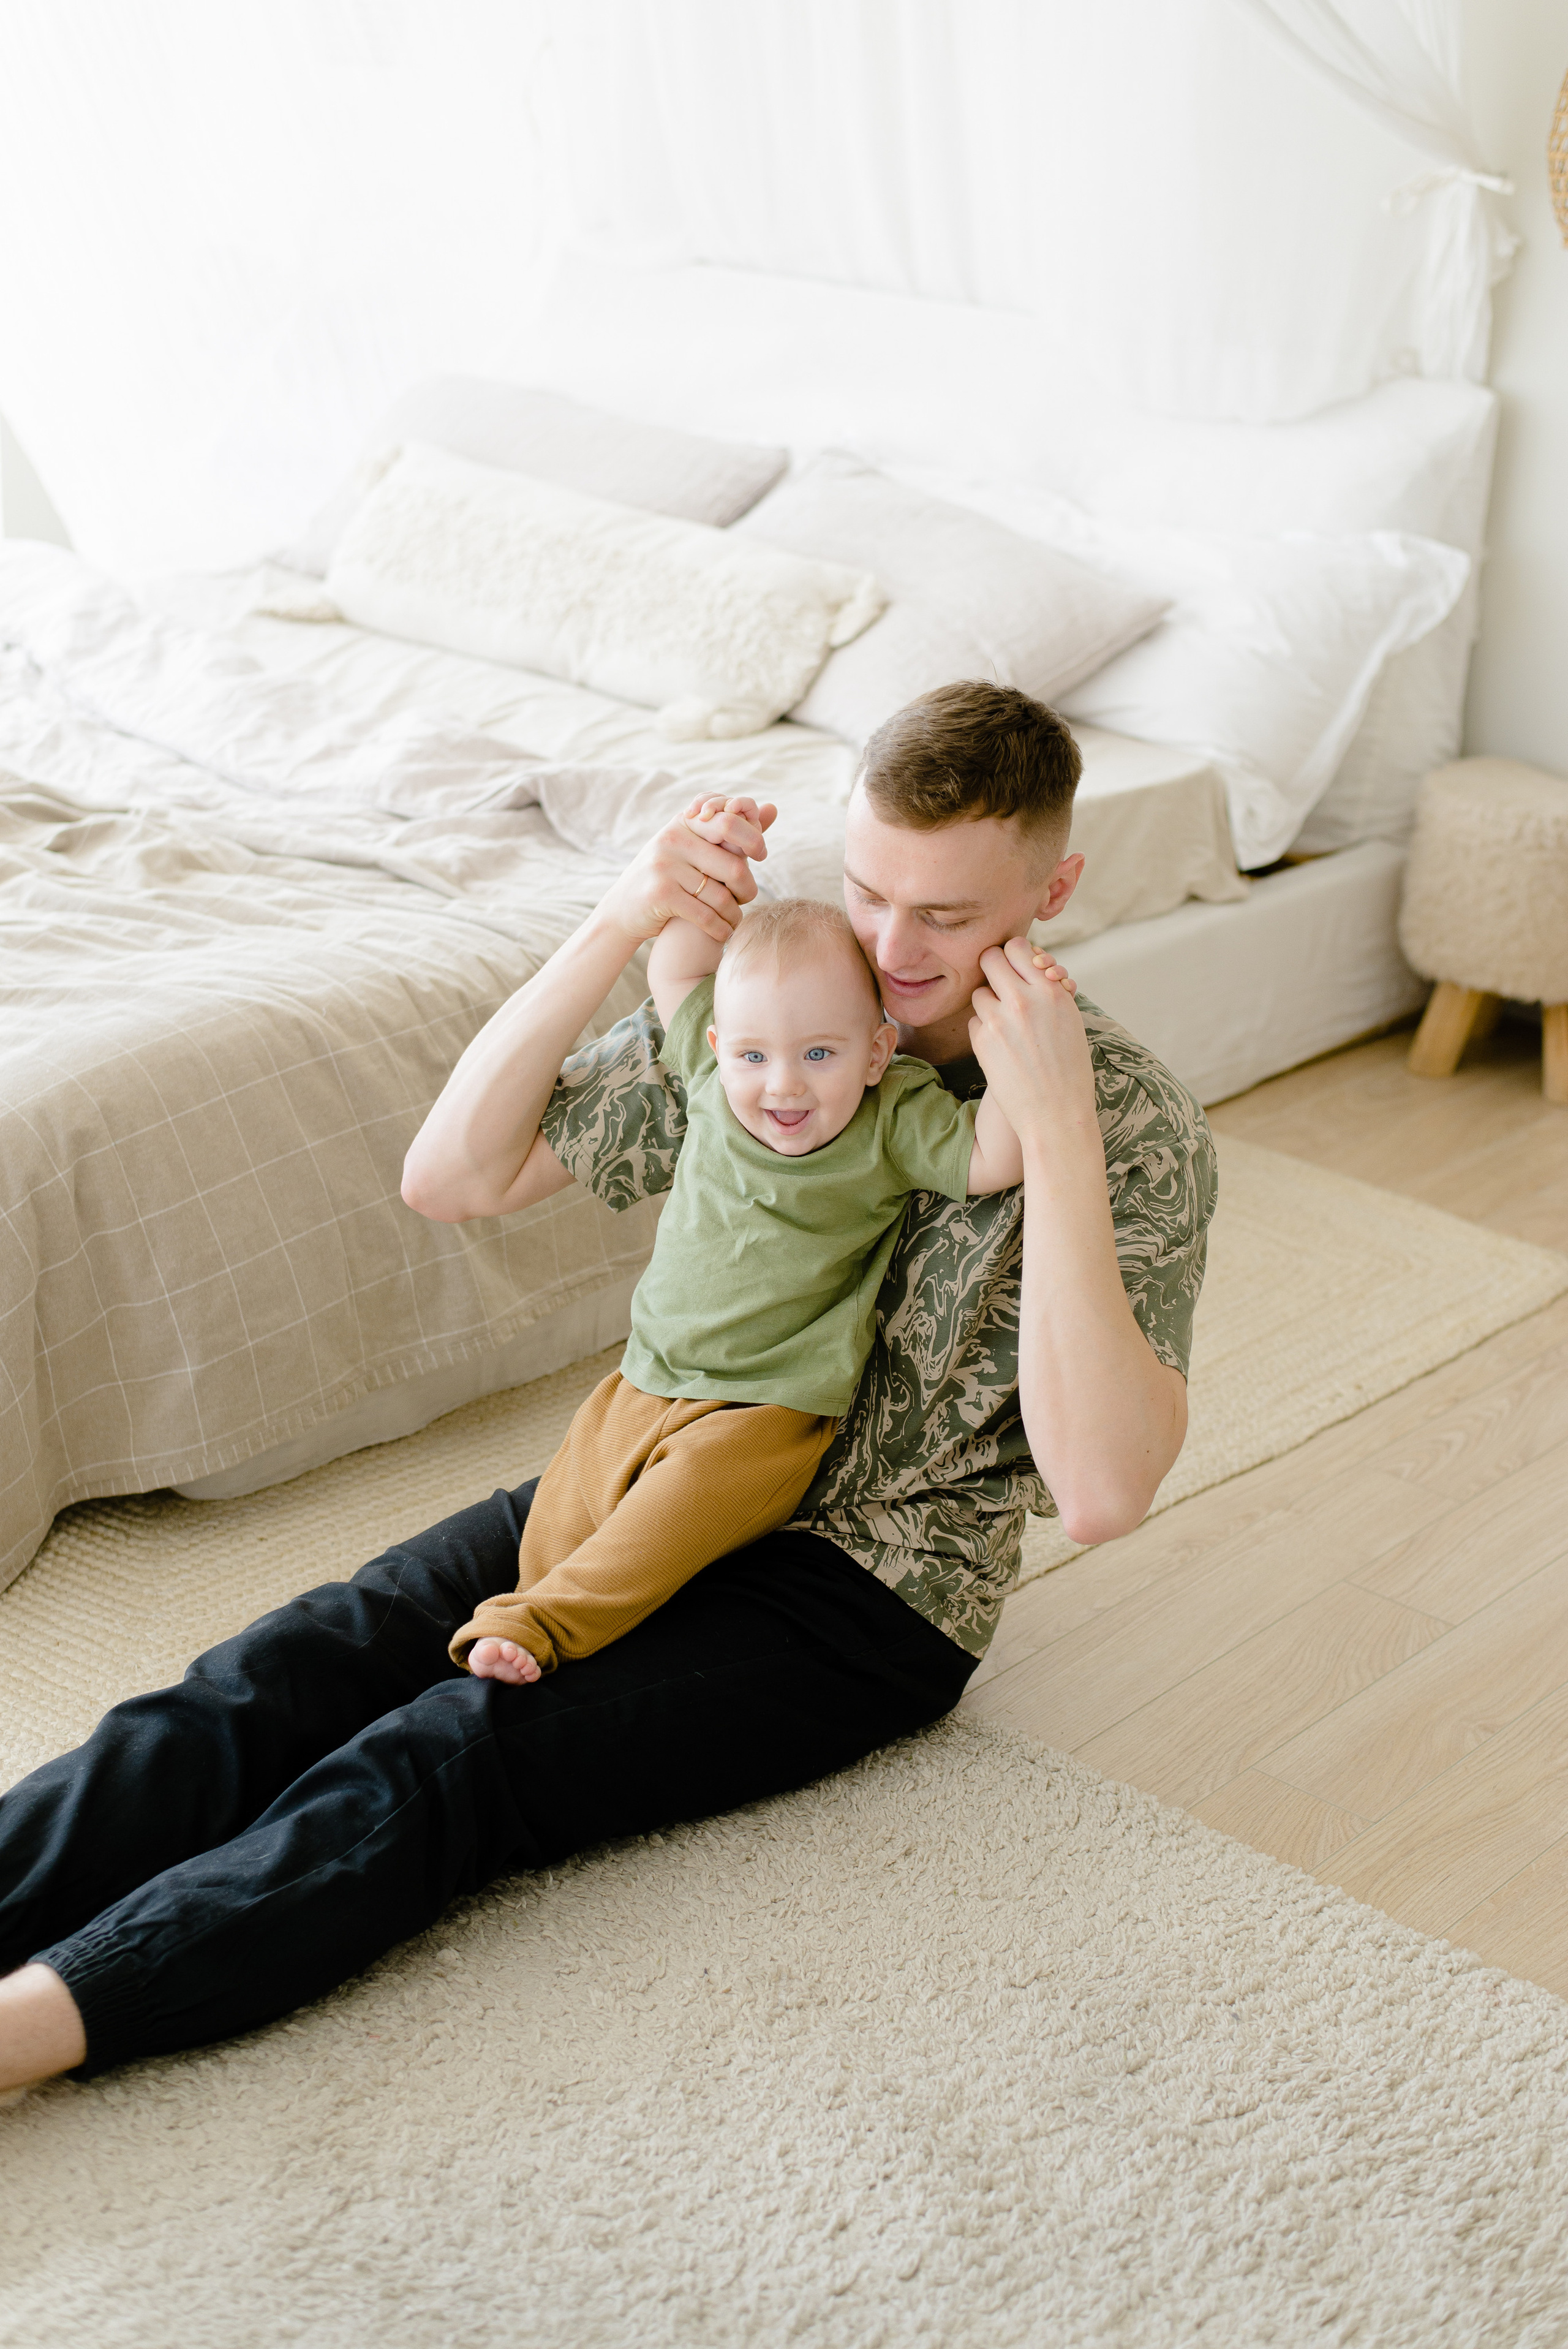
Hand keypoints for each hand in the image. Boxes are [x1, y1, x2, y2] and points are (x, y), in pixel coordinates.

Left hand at [467, 1637, 541, 1685]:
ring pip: (530, 1662)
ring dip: (529, 1665)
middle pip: (522, 1654)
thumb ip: (483, 1652)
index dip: (509, 1649)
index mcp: (503, 1647)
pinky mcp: (526, 1675)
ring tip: (524, 1670)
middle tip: (517, 1662)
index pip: (508, 1646)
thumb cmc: (484, 1658)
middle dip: (520, 1657)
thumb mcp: (479, 1655)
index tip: (507, 1653)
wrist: (489, 1667)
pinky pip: (534, 1672)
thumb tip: (490, 1649)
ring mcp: (521, 1664)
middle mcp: (515, 1654)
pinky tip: (530, 1677)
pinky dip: (534, 1674)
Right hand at [600, 792, 776, 950]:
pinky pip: (706, 915)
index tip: (761, 855)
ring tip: (735, 920)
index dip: (753, 838)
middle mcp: (672, 838)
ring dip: (734, 914)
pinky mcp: (661, 894)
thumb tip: (773, 808)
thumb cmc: (668, 878)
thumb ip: (732, 830)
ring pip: (721, 895)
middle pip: (732, 863)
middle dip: (748, 886)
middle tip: (750, 897)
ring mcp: (664, 865)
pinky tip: (723, 934)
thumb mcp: (694, 847)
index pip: (729, 820)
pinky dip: (720, 929)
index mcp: (684, 822)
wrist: (622, 910)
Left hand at [967, 939, 1096, 1153]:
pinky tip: (1002, 1047)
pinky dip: (985, 1029)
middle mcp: (1023, 1000)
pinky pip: (974, 1020)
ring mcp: (998, 1020)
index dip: (1014, 954)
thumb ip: (1048, 990)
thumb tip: (1030, 962)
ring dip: (989, 1002)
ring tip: (1008, 1024)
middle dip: (994, 967)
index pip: (1018, 947)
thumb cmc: (1069, 1067)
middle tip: (1002, 982)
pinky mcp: (981, 1041)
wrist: (1056, 1113)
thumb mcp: (1069, 1019)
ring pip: (979, 992)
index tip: (1016, 965)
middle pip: (989, 958)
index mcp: (1051, 991)